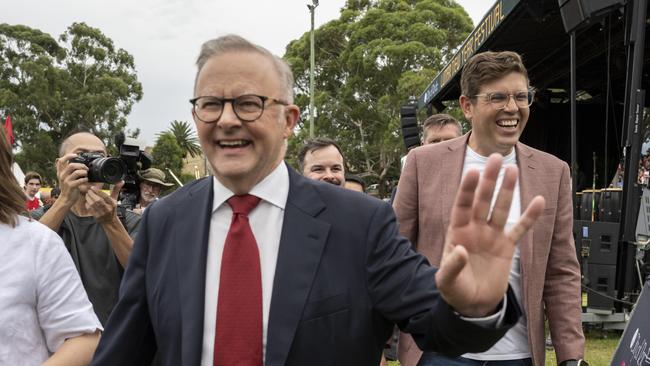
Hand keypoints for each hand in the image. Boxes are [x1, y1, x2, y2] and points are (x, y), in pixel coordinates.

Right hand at [55, 153, 88, 206]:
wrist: (66, 199)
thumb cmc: (68, 187)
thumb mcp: (65, 178)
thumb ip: (68, 170)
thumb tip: (77, 162)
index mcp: (60, 172)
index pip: (61, 161)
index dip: (68, 156)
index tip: (76, 155)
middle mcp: (62, 175)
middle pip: (72, 165)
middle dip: (81, 165)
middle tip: (86, 168)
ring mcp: (66, 181)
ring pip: (77, 172)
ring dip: (84, 172)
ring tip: (86, 174)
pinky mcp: (71, 186)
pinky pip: (81, 180)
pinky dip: (85, 179)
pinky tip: (86, 180)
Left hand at [85, 183, 120, 223]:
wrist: (110, 220)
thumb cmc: (112, 208)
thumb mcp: (115, 199)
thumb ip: (116, 190)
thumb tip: (121, 182)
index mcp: (112, 203)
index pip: (105, 196)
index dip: (98, 191)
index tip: (93, 187)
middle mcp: (107, 208)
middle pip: (98, 200)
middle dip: (92, 194)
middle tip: (89, 190)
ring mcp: (102, 212)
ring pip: (93, 204)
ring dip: (88, 198)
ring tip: (87, 194)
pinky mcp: (96, 216)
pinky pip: (90, 209)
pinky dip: (87, 204)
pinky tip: (87, 201)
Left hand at [435, 154, 544, 316]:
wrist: (472, 304)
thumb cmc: (455, 290)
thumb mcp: (447, 282)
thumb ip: (451, 266)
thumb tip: (459, 249)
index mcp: (457, 232)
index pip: (462, 206)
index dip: (467, 189)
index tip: (473, 171)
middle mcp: (474, 229)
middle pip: (482, 200)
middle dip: (488, 180)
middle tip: (496, 157)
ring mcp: (491, 235)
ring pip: (500, 208)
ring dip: (506, 190)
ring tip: (512, 169)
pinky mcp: (507, 246)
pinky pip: (520, 228)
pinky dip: (530, 216)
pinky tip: (538, 200)